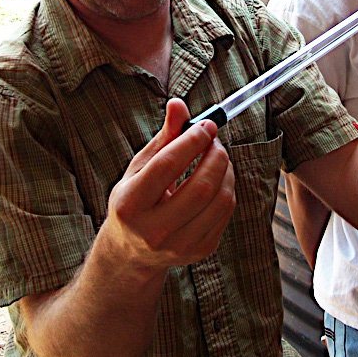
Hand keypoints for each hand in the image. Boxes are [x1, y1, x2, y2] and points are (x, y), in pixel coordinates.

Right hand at [101, 99, 235, 274]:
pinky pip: (226, 212)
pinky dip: (227, 187)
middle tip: (214, 140)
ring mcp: (179, 245)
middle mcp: (153, 230)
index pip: (168, 165)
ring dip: (226, 170)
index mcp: (130, 204)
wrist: (131, 252)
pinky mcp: (200, 251)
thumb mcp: (140, 168)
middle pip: (201, 187)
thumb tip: (179, 104)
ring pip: (220, 200)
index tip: (206, 125)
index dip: (192, 140)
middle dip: (216, 155)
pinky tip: (216, 178)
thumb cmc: (135, 199)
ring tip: (216, 156)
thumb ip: (164, 137)